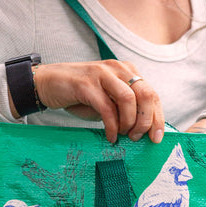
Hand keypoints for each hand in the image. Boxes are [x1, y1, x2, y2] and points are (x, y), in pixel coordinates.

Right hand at [32, 60, 164, 143]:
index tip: (157, 137)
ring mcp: (101, 74)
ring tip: (123, 135)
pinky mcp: (86, 84)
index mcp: (127, 70)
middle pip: (145, 94)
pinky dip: (112, 126)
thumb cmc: (81, 95)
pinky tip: (110, 136)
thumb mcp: (108, 100)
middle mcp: (117, 68)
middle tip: (137, 137)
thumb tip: (144, 130)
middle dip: (145, 120)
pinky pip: (107, 108)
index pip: (151, 93)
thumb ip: (125, 109)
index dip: (157, 117)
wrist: (48, 83)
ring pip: (128, 99)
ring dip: (129, 122)